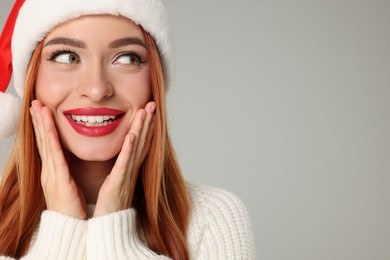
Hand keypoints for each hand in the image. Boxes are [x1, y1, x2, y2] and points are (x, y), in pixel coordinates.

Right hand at [30, 100, 86, 218]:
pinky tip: (49, 129)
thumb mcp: (67, 183)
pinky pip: (55, 157)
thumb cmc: (71, 207)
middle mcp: (49, 170)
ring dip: (41, 125)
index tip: (40, 110)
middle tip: (34, 102)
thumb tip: (67, 159)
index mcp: (53, 170)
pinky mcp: (59, 180)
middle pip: (42, 140)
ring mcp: (52, 174)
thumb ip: (66, 170)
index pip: (47, 144)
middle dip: (38, 120)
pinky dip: (51, 141)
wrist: (69, 227)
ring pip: (46, 144)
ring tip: (38, 108)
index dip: (42, 126)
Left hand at [93, 101, 155, 216]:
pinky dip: (129, 148)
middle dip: (148, 122)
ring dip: (142, 128)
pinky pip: (124, 163)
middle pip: (143, 141)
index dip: (147, 126)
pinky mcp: (117, 183)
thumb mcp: (118, 180)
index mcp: (130, 167)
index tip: (149, 110)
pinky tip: (133, 134)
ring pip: (136, 147)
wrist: (109, 226)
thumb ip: (121, 166)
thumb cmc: (111, 205)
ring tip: (145, 111)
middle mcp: (132, 169)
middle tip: (152, 103)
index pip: (141, 143)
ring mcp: (126, 175)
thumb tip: (124, 154)